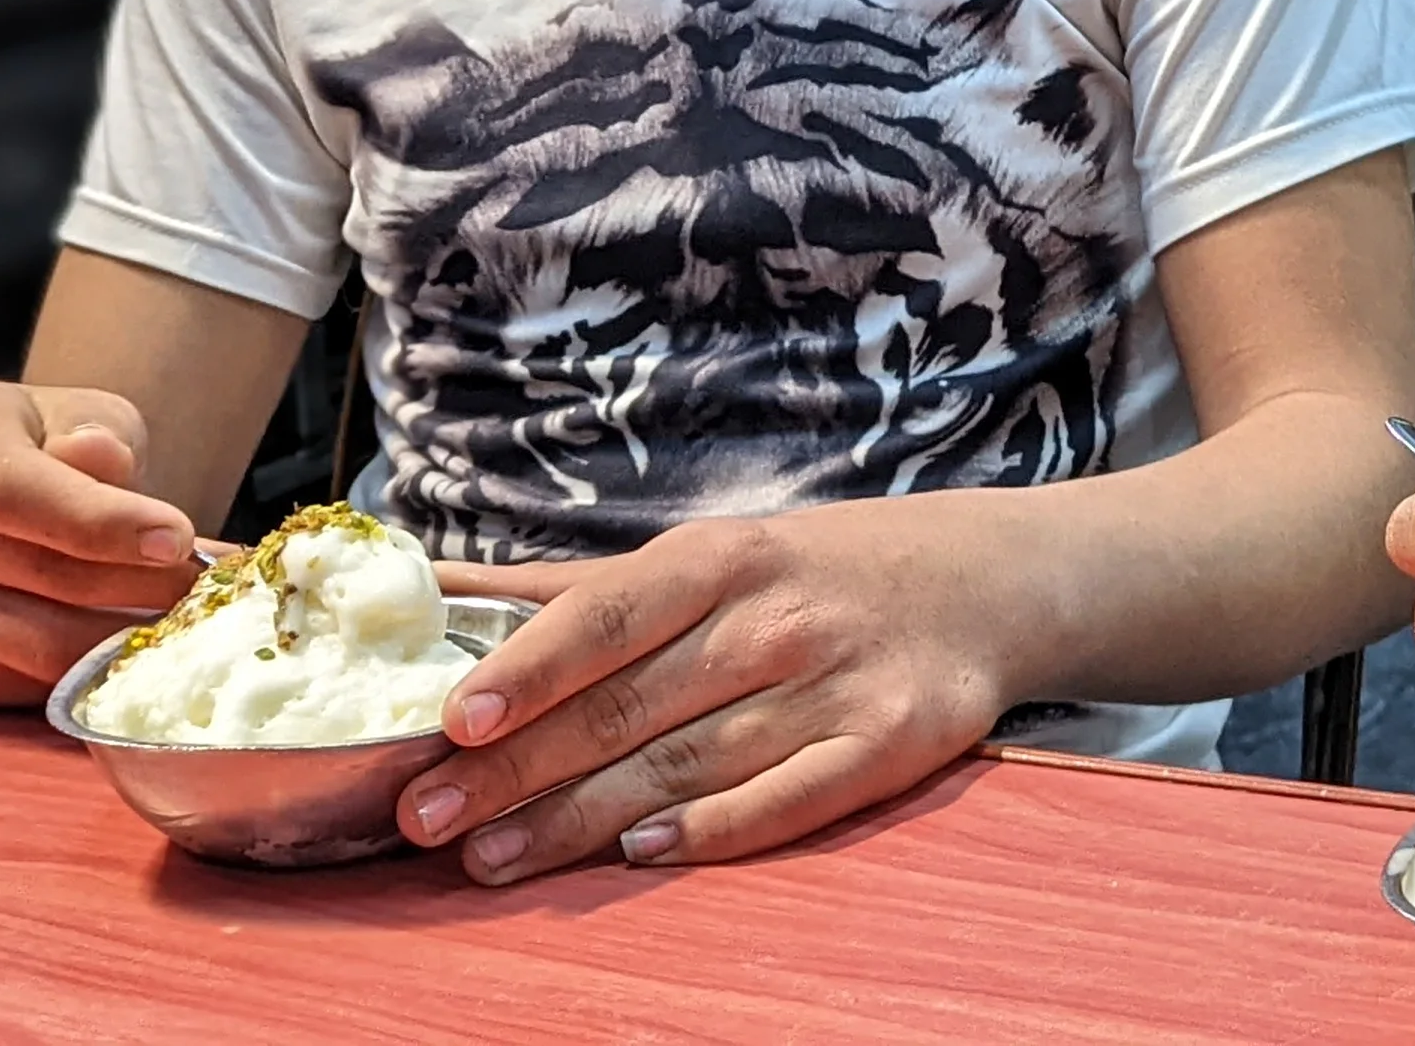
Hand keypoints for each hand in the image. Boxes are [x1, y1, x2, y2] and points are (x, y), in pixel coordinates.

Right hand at [0, 383, 198, 703]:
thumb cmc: (51, 443)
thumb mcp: (82, 411)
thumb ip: (97, 432)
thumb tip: (100, 455)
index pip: (14, 494)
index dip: (103, 522)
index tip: (179, 538)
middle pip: (42, 575)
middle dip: (144, 584)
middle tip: (214, 582)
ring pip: (45, 642)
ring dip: (134, 635)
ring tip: (195, 614)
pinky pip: (38, 684)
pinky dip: (107, 671)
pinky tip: (152, 643)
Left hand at [397, 498, 1007, 883]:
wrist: (987, 583)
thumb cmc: (817, 573)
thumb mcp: (710, 555)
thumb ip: (575, 590)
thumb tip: (432, 588)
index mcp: (725, 558)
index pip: (608, 614)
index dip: (527, 668)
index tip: (450, 720)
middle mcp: (778, 619)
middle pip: (629, 705)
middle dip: (518, 767)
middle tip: (428, 818)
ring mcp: (836, 684)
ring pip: (688, 764)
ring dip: (582, 819)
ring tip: (491, 860)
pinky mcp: (889, 743)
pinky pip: (787, 799)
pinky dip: (713, 829)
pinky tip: (641, 854)